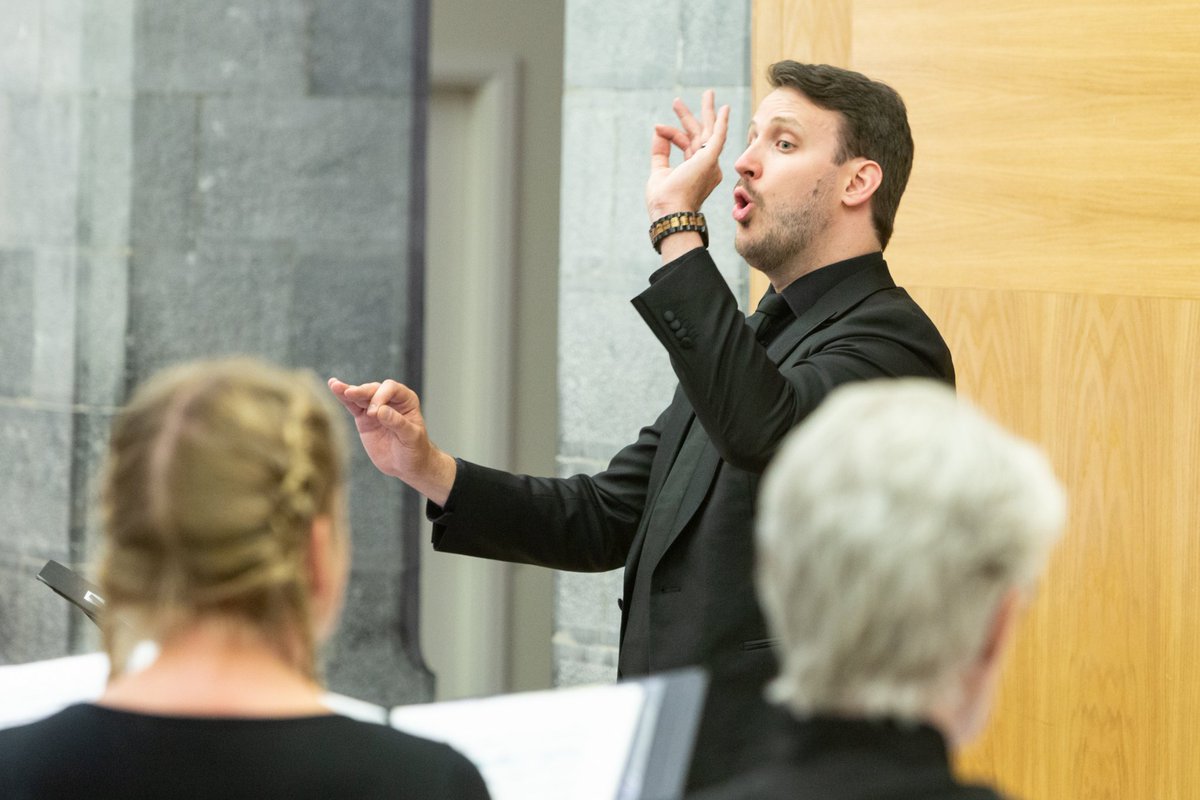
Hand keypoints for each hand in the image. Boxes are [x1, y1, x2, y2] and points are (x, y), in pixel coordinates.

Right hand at [328, 377, 455, 505]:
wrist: (407, 465)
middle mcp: (391, 400)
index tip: (375, 413)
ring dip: (348, 391)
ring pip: (361, 396)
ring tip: (335, 385)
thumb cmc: (415, 450)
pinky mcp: (364, 418)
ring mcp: (375, 408)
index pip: (391, 388)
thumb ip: (398, 423)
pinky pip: (353, 406)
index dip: (381, 396)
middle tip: (351, 394)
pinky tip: (334, 387)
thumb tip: (380, 410)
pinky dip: (344, 398)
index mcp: (406, 400)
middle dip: (362, 391)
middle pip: (374, 389)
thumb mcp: (411, 437)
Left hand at [645, 90, 730, 219]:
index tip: (658, 127)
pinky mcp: (710, 158)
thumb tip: (658, 129)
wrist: (670, 212)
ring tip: (708, 93)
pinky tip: (724, 108)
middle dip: (690, 117)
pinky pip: (719, 136)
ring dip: (707, 111)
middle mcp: (707, 166)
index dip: (672, 134)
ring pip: (709, 131)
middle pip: (699, 135)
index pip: (686, 144)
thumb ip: (660, 153)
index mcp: (696, 171)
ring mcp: (710, 162)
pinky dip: (722, 122)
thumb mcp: (659, 172)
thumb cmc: (665, 200)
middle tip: (681, 101)